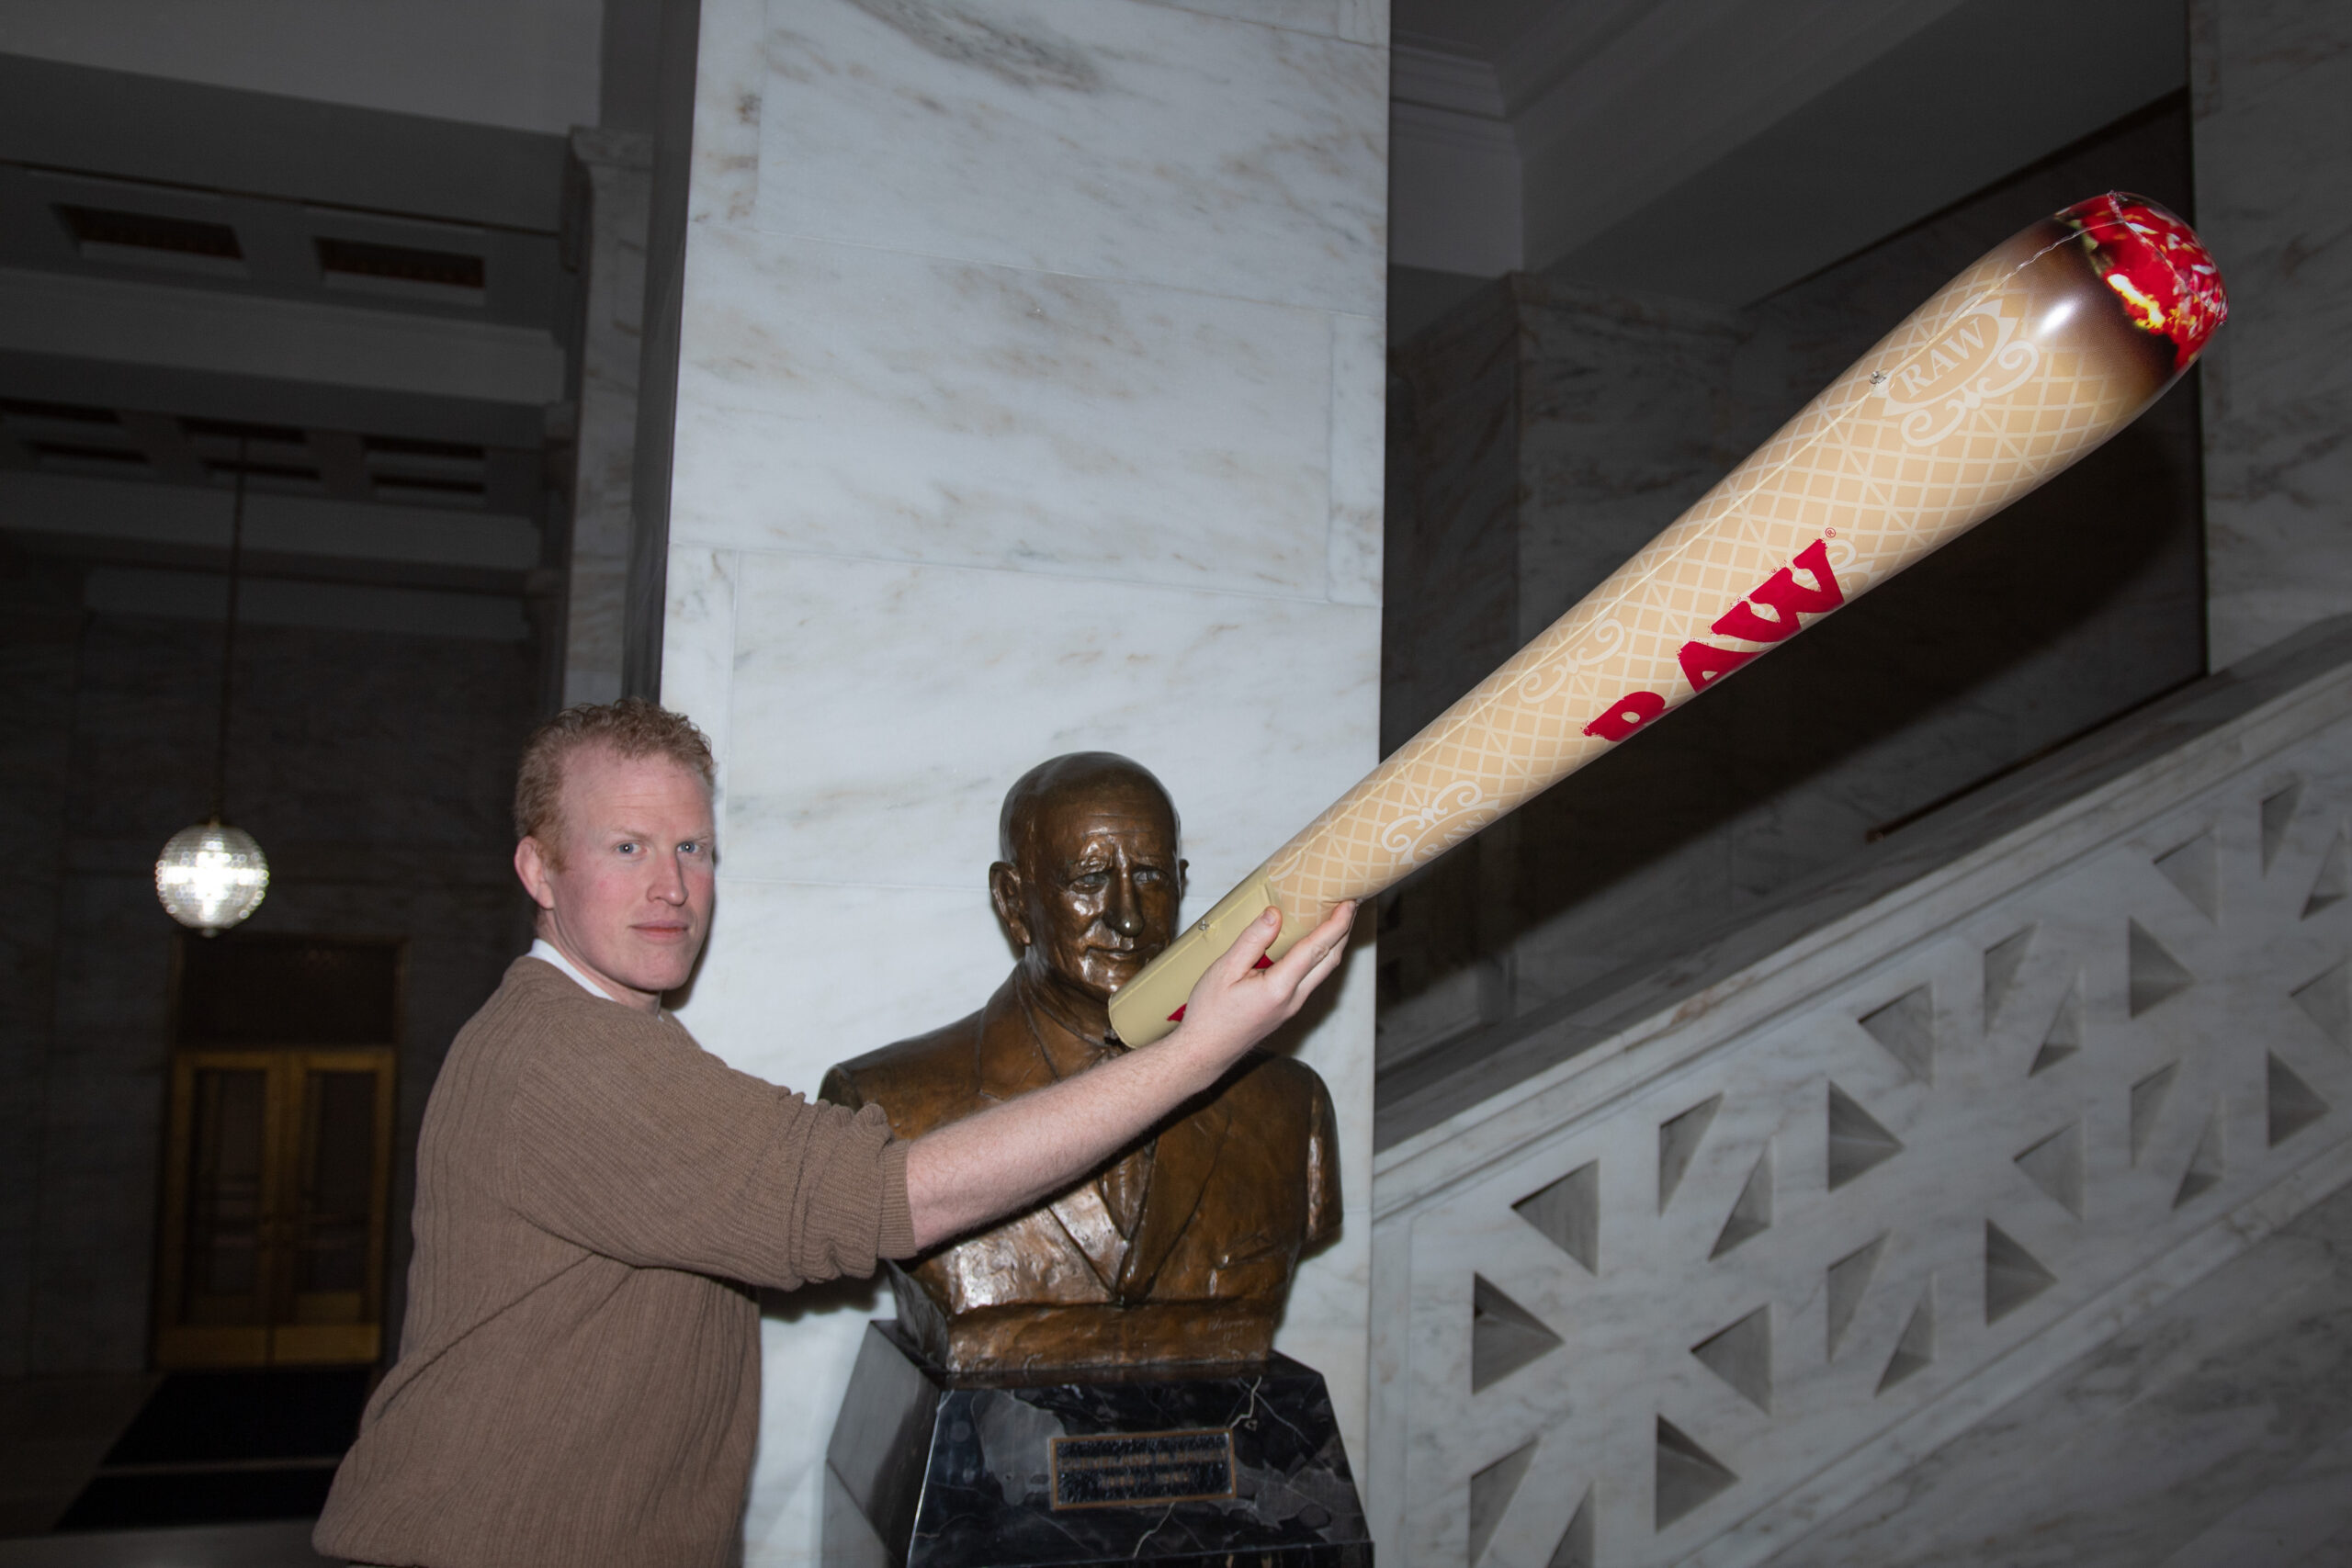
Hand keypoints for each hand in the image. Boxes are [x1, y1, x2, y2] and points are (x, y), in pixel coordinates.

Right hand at [1161, 901, 1355, 1082]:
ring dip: (1334, 944)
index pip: (1316, 950)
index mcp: (1279, 988)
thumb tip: (1275, 914)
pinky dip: (1319, 957)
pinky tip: (1312, 944)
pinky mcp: (1287, 1009)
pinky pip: (1311, 978)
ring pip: (1323, 971)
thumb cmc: (1210, 1014)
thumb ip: (1252, 941)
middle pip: (1329, 960)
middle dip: (1344, 931)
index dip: (1336, 924)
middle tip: (1349, 904)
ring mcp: (1293, 1006)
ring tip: (1337, 919)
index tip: (1348, 904)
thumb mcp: (1225, 970)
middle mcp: (1293, 999)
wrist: (1205, 1052)